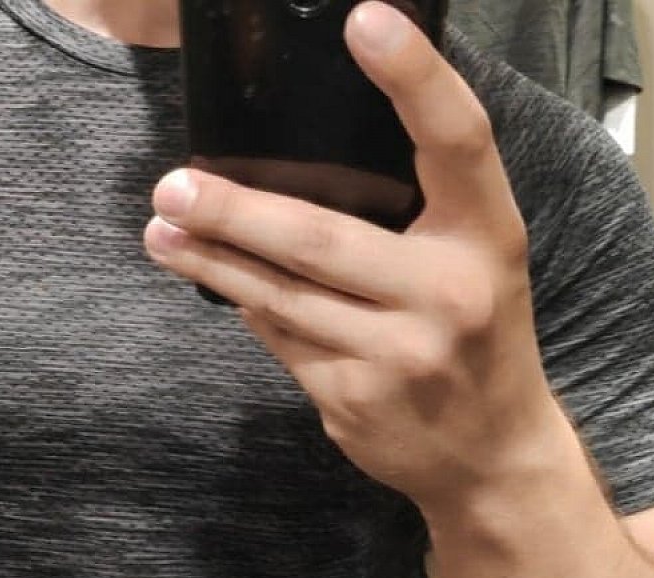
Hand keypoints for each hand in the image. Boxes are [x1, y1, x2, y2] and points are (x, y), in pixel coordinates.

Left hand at [144, 0, 560, 513]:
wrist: (492, 457)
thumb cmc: (480, 340)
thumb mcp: (479, 263)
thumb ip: (424, 214)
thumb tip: (304, 164)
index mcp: (487, 240)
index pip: (458, 142)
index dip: (415, 78)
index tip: (363, 19)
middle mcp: (445, 296)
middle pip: (319, 238)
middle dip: (233, 212)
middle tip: (172, 185)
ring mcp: (396, 357)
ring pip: (280, 297)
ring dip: (212, 262)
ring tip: (162, 231)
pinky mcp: (353, 402)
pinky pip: (281, 342)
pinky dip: (249, 309)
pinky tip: (219, 285)